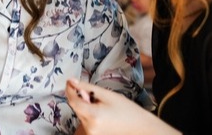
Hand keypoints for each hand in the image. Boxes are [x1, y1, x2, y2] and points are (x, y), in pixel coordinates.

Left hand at [65, 79, 179, 134]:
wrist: (142, 128)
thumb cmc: (126, 109)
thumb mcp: (106, 94)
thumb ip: (86, 87)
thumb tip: (72, 81)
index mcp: (92, 116)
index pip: (72, 101)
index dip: (69, 89)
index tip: (69, 81)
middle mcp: (89, 128)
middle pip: (76, 108)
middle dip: (79, 97)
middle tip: (89, 91)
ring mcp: (92, 134)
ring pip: (81, 114)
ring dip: (84, 105)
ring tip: (99, 102)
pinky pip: (87, 121)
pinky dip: (89, 113)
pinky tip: (101, 110)